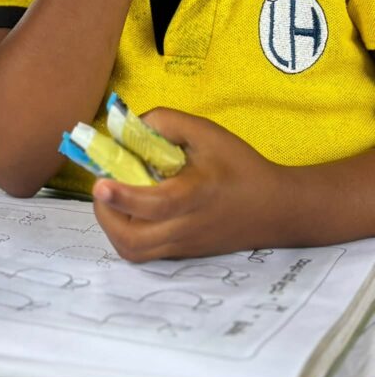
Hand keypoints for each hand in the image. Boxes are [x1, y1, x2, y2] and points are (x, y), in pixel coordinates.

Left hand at [91, 109, 290, 260]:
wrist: (276, 208)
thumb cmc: (239, 166)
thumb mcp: (206, 133)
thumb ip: (166, 122)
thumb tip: (128, 126)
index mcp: (194, 196)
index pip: (155, 204)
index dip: (123, 195)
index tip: (100, 183)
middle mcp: (186, 228)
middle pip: (134, 241)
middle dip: (106, 215)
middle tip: (103, 187)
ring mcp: (183, 246)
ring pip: (134, 252)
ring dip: (112, 227)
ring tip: (113, 199)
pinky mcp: (182, 253)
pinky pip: (144, 253)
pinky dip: (126, 234)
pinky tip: (129, 209)